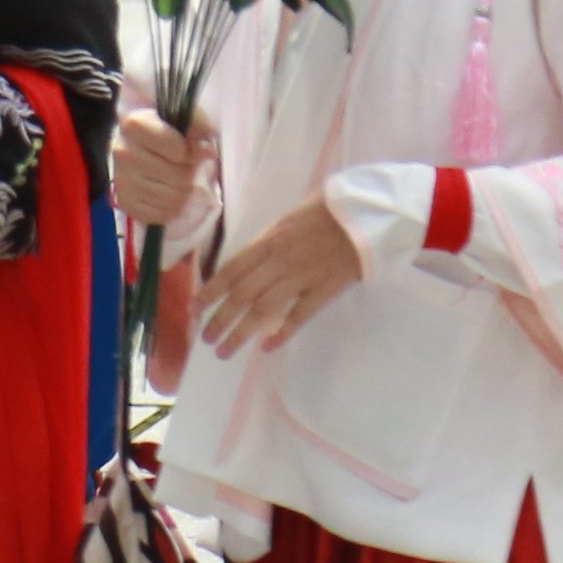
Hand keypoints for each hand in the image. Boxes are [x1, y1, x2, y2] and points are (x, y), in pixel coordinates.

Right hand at [109, 105, 219, 237]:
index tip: (188, 147)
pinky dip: (172, 208)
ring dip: (184, 191)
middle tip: (185, 166)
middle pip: (179, 176)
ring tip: (179, 180)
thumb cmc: (162, 130)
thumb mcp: (182, 118)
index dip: (191, 151)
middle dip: (190, 172)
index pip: (179, 151)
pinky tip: (169, 193)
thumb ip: (200, 126)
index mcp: (135, 126)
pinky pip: (162, 215)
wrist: (135, 145)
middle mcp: (123, 152)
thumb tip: (207, 151)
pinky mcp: (125, 203)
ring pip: (174, 198)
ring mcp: (122, 180)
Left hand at [195, 197, 369, 352]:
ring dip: (241, 333)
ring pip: (263, 311)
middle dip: (220, 320)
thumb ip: (269, 241)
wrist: (367, 215)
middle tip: (206, 340)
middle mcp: (279, 261)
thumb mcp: (289, 218)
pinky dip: (281, 333)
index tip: (195, 308)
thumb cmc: (328, 210)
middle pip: (242, 295)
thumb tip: (249, 261)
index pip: (231, 270)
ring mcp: (302, 278)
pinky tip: (267, 347)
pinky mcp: (324, 292)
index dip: (211, 291)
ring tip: (225, 352)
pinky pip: (298, 316)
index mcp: (269, 240)